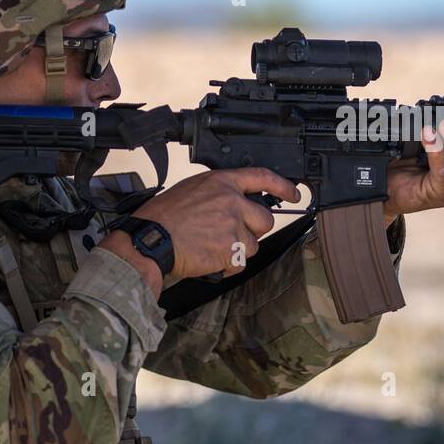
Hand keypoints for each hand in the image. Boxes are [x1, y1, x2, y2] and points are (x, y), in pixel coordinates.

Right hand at [99, 167, 299, 293]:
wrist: (150, 240)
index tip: (293, 194)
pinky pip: (241, 262)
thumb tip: (237, 202)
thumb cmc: (163, 217)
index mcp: (221, 182)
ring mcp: (233, 225)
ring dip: (237, 250)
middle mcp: (231, 201)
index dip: (283, 186)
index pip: (262, 177)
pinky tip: (209, 259)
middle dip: (253, 230)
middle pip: (265, 219)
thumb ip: (219, 193)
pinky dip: (228, 266)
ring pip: (253, 244)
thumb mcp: (192, 190)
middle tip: (231, 234)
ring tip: (211, 247)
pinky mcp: (231, 249)